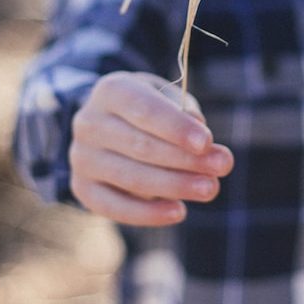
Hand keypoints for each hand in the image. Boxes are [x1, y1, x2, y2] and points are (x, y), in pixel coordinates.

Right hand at [69, 71, 233, 225]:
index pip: (144, 109)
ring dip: (174, 186)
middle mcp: (89, 123)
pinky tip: (178, 212)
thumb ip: (184, 112)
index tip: (207, 142)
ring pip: (132, 178)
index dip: (176, 127)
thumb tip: (202, 138)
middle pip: (141, 146)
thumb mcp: (166, 97)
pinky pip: (115, 207)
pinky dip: (148, 213)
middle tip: (222, 167)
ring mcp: (81, 157)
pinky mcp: (83, 188)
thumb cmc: (148, 109)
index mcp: (111, 90)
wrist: (107, 124)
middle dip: (185, 159)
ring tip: (209, 189)